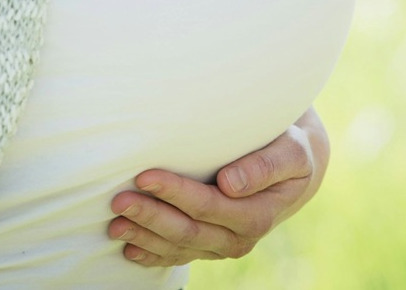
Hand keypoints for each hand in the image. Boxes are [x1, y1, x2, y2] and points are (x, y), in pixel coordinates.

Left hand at [108, 107, 329, 266]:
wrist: (291, 167)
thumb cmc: (287, 149)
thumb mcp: (290, 152)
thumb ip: (265, 165)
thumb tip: (231, 182)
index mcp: (257, 215)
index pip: (209, 206)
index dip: (176, 193)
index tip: (145, 176)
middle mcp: (238, 237)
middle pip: (188, 231)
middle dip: (151, 216)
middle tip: (118, 200)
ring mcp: (220, 246)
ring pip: (178, 247)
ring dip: (144, 236)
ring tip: (114, 224)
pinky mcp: (207, 246)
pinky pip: (178, 255)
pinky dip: (152, 254)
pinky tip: (129, 248)